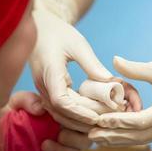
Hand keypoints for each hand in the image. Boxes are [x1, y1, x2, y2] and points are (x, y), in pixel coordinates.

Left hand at [1, 92, 91, 150]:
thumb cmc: (8, 117)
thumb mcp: (15, 103)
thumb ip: (27, 99)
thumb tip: (41, 108)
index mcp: (61, 114)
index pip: (83, 117)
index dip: (82, 120)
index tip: (68, 121)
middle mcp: (64, 130)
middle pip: (85, 137)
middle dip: (76, 138)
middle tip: (60, 135)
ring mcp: (59, 147)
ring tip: (45, 145)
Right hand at [30, 8, 113, 127]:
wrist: (41, 28)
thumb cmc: (59, 33)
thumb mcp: (78, 44)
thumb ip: (92, 65)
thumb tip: (111, 83)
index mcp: (49, 72)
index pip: (61, 101)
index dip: (79, 112)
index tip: (96, 118)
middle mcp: (42, 84)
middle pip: (61, 111)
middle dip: (83, 119)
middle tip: (105, 121)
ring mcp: (43, 89)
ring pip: (59, 113)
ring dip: (78, 121)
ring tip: (99, 122)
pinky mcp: (47, 90)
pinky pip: (59, 108)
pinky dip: (73, 114)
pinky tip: (88, 115)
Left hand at [89, 30, 151, 145]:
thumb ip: (135, 68)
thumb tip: (114, 60)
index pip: (139, 121)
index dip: (118, 121)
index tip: (99, 120)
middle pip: (138, 136)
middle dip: (114, 136)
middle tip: (92, 136)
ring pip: (141, 139)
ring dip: (120, 139)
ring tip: (99, 139)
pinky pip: (146, 134)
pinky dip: (130, 135)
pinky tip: (115, 133)